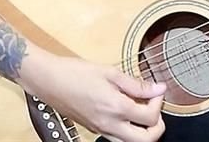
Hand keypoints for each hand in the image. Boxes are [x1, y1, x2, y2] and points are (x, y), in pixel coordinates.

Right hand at [18, 48, 166, 141]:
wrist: (49, 81)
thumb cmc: (75, 73)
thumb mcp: (111, 72)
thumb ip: (137, 84)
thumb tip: (158, 88)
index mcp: (115, 108)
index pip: (151, 117)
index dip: (159, 102)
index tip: (156, 90)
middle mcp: (109, 124)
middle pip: (145, 140)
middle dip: (157, 126)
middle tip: (154, 107)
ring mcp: (101, 130)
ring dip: (143, 131)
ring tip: (141, 110)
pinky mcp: (94, 130)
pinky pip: (117, 138)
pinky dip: (129, 129)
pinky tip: (126, 111)